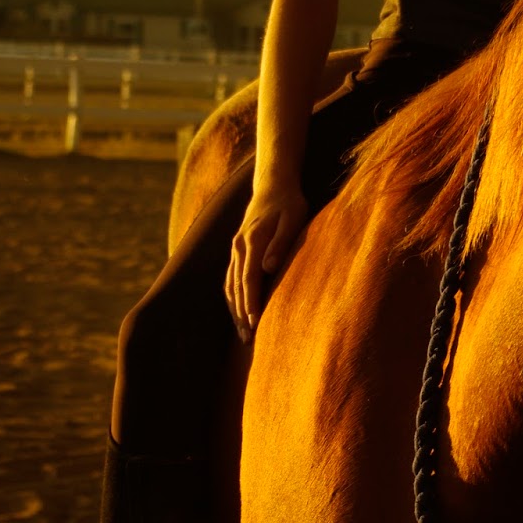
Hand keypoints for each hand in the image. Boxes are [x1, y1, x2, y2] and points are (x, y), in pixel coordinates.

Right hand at [226, 181, 309, 342]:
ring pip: (230, 284)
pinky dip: (231, 297)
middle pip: (236, 287)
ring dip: (234, 309)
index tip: (254, 324)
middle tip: (248, 339)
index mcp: (251, 241)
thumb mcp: (292, 218)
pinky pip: (230, 278)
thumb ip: (281, 243)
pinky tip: (236, 311)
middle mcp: (238, 247)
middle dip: (241, 314)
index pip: (249, 279)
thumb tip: (268, 268)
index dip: (251, 303)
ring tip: (242, 332)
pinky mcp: (237, 249)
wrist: (272, 184)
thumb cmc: (289, 202)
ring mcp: (235, 248)